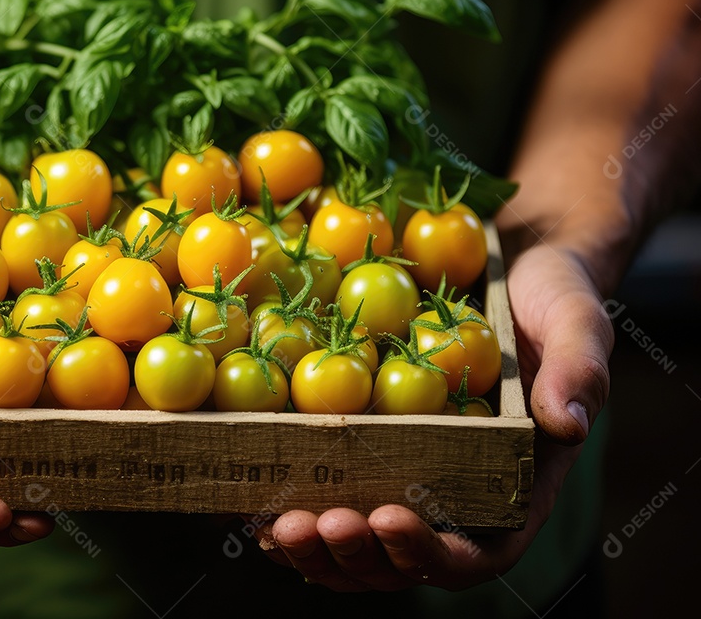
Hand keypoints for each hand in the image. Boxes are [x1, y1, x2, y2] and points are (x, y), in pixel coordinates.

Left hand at [259, 239, 611, 590]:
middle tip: (307, 525)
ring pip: (355, 547)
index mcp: (513, 490)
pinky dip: (288, 510)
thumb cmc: (554, 297)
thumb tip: (568, 422)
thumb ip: (580, 370)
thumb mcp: (578, 322)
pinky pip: (325, 496)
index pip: (474, 552)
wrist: (511, 268)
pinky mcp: (365, 451)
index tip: (387, 516)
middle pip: (400, 563)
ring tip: (273, 527)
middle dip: (352, 555)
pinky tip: (248, 503)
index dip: (428, 552)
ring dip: (312, 549)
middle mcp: (456, 498)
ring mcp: (406, 479)